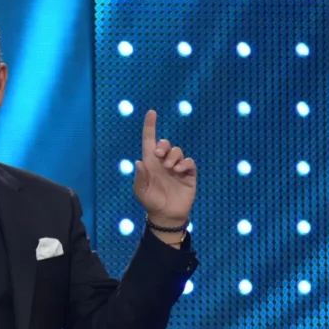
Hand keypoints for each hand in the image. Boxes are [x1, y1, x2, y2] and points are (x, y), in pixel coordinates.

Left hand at [133, 110, 196, 225]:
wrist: (166, 215)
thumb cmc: (151, 202)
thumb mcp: (141, 191)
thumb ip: (140, 177)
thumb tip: (139, 161)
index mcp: (150, 163)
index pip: (149, 141)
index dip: (150, 126)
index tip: (151, 113)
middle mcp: (163, 162)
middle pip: (165, 144)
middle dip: (163, 145)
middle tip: (159, 154)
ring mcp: (176, 168)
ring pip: (177, 151)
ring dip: (173, 156)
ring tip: (169, 169)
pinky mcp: (188, 174)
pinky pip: (189, 162)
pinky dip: (184, 163)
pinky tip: (178, 171)